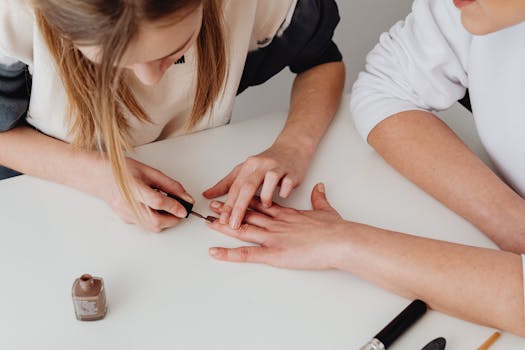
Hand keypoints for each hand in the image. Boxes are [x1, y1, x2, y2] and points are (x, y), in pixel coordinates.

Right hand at [94, 157, 193, 231]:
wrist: (99, 177)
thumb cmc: (121, 171)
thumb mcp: (148, 172)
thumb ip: (169, 185)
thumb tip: (185, 197)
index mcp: (133, 188)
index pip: (157, 202)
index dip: (173, 206)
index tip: (184, 207)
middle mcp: (128, 205)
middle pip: (155, 221)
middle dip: (173, 220)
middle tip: (181, 211)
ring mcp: (126, 215)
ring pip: (152, 227)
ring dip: (165, 221)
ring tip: (168, 208)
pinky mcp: (126, 220)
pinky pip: (146, 224)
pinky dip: (156, 219)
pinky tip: (156, 209)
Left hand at [203, 142, 312, 229]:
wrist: (292, 147)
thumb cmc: (267, 161)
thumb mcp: (244, 170)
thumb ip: (226, 184)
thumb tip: (207, 195)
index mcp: (248, 166)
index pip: (235, 187)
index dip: (227, 205)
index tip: (222, 220)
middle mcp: (262, 165)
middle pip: (248, 187)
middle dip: (239, 207)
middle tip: (234, 223)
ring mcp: (278, 168)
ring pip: (270, 182)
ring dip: (266, 197)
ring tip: (265, 206)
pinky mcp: (293, 172)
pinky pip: (288, 183)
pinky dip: (284, 191)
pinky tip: (282, 196)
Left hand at [206, 183, 350, 269]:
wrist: (340, 240)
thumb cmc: (335, 229)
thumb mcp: (325, 209)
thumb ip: (319, 199)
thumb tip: (319, 188)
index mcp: (287, 214)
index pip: (261, 205)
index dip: (246, 201)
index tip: (236, 196)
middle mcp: (276, 223)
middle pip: (247, 213)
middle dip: (230, 209)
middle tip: (215, 205)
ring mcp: (273, 237)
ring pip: (243, 229)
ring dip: (224, 226)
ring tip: (208, 222)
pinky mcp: (274, 253)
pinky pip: (246, 254)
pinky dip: (229, 254)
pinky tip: (215, 252)